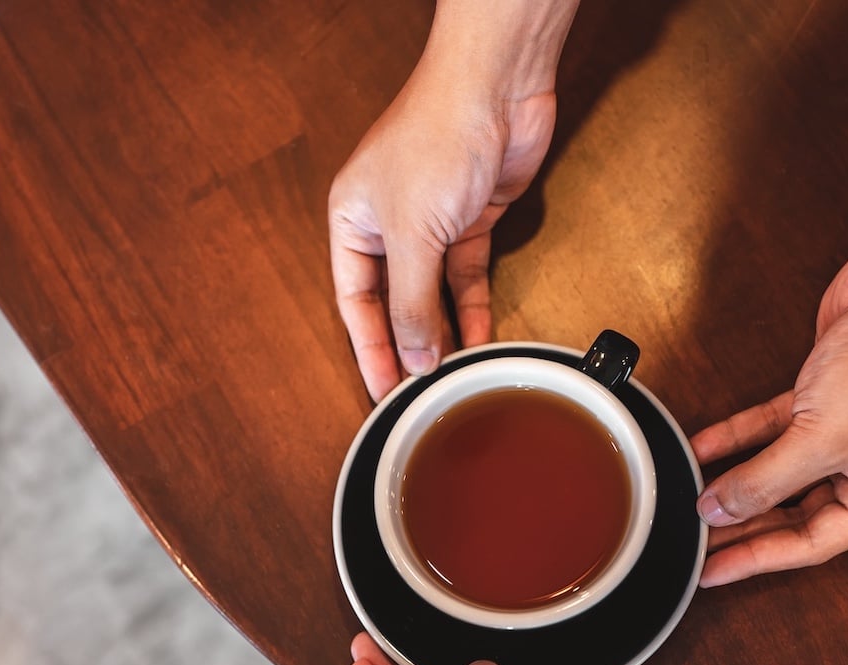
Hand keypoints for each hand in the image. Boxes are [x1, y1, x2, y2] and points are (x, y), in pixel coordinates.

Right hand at [329, 1, 579, 400]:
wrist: (496, 89)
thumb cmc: (437, 135)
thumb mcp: (413, 234)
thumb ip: (411, 302)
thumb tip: (412, 354)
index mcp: (351, 221)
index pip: (355, 301)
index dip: (368, 347)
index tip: (382, 389)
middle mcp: (386, 224)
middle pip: (392, 300)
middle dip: (406, 344)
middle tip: (416, 392)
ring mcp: (430, 223)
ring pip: (431, 292)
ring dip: (442, 331)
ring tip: (450, 375)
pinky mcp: (469, 220)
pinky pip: (466, 276)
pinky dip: (473, 306)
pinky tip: (479, 337)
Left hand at [691, 30, 847, 585]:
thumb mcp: (820, 439)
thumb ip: (764, 480)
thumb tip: (720, 510)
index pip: (810, 544)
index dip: (756, 558)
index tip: (712, 574)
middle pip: (793, 511)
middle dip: (742, 524)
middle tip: (694, 541)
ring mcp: (846, 430)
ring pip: (779, 470)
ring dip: (734, 481)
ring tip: (691, 500)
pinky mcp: (825, 395)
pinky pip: (771, 428)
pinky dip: (737, 436)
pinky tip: (701, 447)